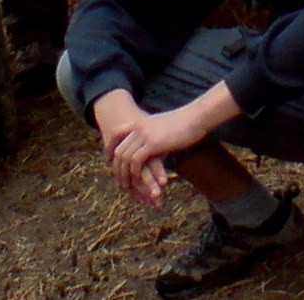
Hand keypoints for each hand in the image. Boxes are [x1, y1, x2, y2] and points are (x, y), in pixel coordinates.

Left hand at [92, 91, 193, 207]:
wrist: (196, 117)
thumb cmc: (185, 123)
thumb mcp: (164, 128)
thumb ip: (155, 137)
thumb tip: (154, 149)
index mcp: (140, 122)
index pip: (117, 135)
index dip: (110, 148)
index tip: (108, 160)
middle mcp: (138, 127)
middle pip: (118, 150)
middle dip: (117, 167)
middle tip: (119, 181)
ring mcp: (144, 135)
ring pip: (124, 157)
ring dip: (124, 174)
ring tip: (126, 186)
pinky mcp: (152, 143)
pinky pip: (135, 161)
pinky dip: (133, 172)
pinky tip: (136, 180)